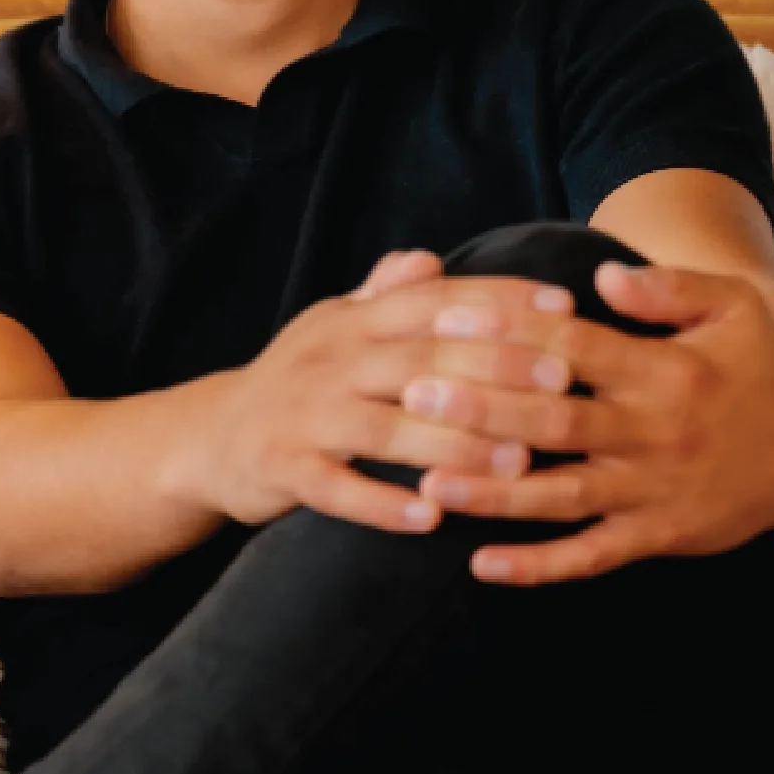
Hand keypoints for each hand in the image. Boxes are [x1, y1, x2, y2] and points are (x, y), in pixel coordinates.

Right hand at [192, 251, 577, 533]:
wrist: (212, 436)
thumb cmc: (296, 380)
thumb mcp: (334, 327)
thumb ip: (383, 296)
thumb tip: (429, 258)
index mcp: (352, 319)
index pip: (434, 301)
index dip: (498, 302)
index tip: (562, 309)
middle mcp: (330, 358)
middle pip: (420, 359)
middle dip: (494, 370)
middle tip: (561, 383)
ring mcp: (304, 413)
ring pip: (386, 426)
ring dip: (454, 443)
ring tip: (517, 462)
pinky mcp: (283, 466)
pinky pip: (336, 487)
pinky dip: (382, 502)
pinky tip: (432, 515)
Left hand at [415, 263, 773, 584]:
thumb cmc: (755, 365)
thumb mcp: (732, 307)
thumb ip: (667, 287)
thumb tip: (602, 272)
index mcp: (662, 370)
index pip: (572, 345)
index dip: (509, 329)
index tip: (449, 317)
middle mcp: (651, 433)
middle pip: (555, 420)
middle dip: (482, 409)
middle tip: (414, 394)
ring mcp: (651, 491)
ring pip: (562, 495)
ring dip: (495, 493)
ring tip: (429, 481)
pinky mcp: (656, 536)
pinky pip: (592, 556)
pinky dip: (540, 566)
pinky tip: (485, 565)